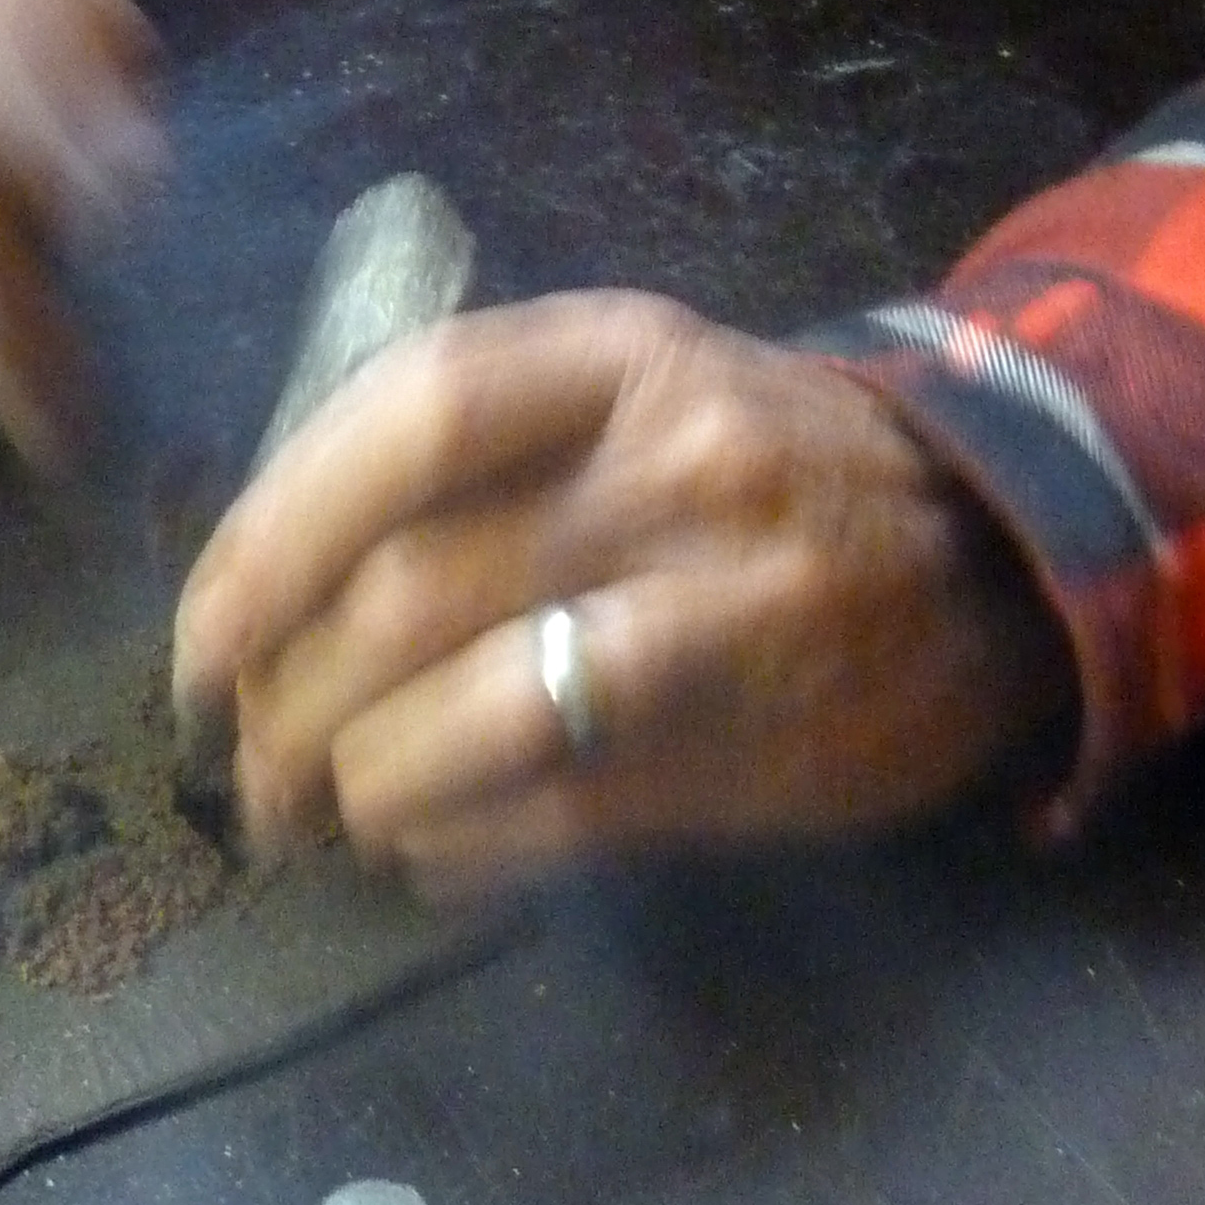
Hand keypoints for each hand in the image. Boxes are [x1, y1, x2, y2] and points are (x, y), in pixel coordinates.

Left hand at [173, 294, 1078, 889]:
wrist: (1002, 546)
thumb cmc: (767, 467)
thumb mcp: (639, 392)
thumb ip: (478, 450)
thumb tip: (271, 581)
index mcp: (622, 356)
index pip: (404, 419)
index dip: (272, 536)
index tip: (202, 638)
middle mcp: (678, 461)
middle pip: (415, 586)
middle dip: (291, 699)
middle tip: (243, 763)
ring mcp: (735, 604)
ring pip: (482, 705)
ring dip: (361, 781)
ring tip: (318, 816)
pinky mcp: (772, 742)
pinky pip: (568, 810)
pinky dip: (460, 844)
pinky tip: (426, 848)